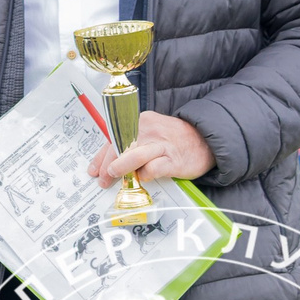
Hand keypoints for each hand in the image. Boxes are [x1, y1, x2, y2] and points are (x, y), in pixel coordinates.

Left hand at [94, 111, 214, 188]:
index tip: (94, 169)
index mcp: (140, 121)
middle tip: (103, 178)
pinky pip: (153, 168)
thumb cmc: (173, 140)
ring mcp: (162, 144)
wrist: (205, 140)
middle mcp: (149, 130)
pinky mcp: (173, 160)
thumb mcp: (150, 134)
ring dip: (120, 167)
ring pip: (134, 154)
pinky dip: (144, 175)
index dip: (101, 156)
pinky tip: (142, 177)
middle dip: (107, 165)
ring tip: (113, 176)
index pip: (113, 138)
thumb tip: (109, 162)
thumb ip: (131, 144)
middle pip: (120, 146)